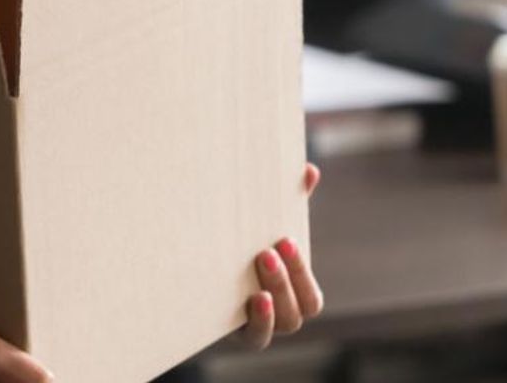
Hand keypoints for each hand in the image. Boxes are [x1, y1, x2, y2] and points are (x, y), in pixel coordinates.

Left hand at [243, 163, 323, 349]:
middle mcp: (279, 314)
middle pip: (298, 311)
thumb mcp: (263, 224)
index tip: (284, 238)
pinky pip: (254, 337)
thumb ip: (289, 201)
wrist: (195, 272)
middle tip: (265, 250)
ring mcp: (257, 325)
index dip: (301, 270)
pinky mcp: (234, 331)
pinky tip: (252, 300)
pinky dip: (258, 322)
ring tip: (256, 268)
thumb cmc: (241, 244)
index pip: (311, 296)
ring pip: (279, 326)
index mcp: (292, 293)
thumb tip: (309, 170)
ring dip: (274, 299)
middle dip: (286, 280)